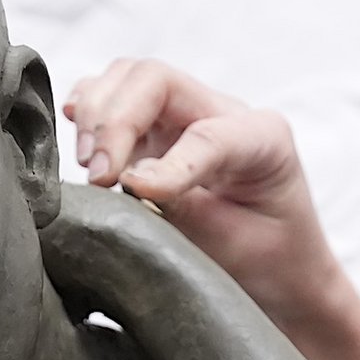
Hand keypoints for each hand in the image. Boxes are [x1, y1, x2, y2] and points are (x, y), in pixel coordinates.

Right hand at [62, 58, 359, 359]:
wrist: (280, 279)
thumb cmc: (268, 266)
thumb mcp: (237, 248)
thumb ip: (186, 209)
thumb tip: (130, 178)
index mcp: (263, 139)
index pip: (205, 133)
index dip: (166, 162)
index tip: (133, 191)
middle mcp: (223, 114)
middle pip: (153, 80)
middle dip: (114, 122)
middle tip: (97, 176)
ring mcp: (187, 116)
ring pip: (127, 80)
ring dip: (95, 116)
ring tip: (89, 168)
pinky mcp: (156, 131)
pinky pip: (113, 98)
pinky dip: (88, 112)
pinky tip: (78, 142)